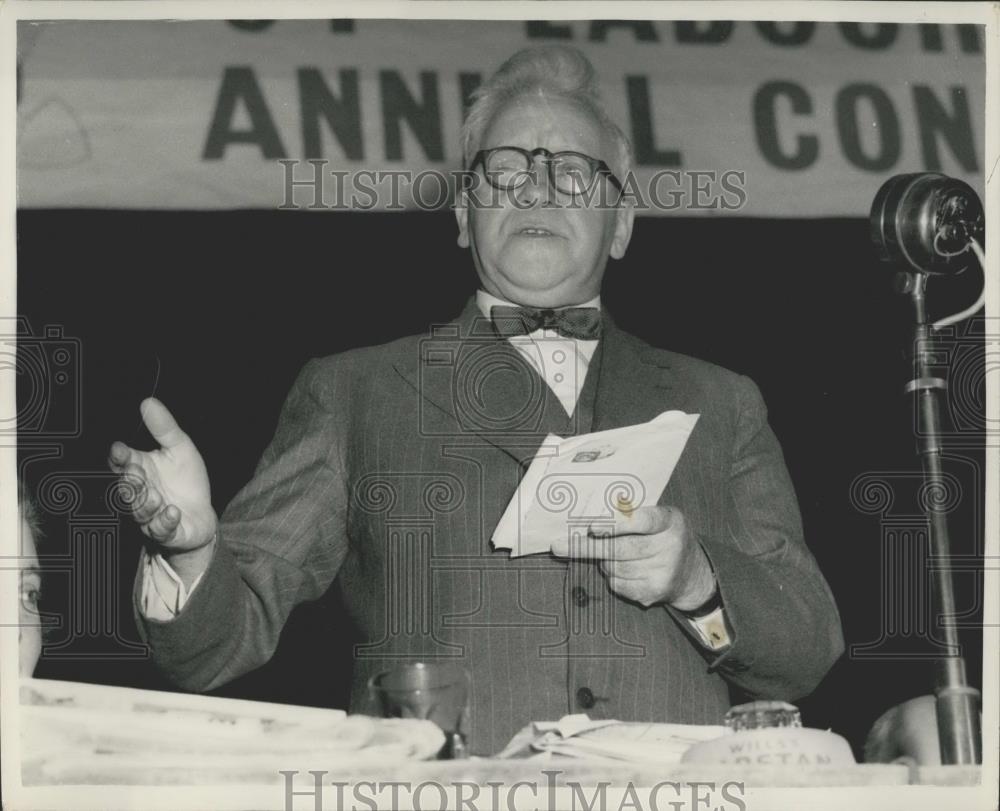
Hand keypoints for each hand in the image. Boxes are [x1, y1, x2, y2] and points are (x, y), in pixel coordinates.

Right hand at [109, 398, 217, 559]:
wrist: (202, 513)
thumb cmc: (186, 480)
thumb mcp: (180, 448)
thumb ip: (164, 428)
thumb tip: (148, 402)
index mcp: (140, 470)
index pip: (121, 463)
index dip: (119, 457)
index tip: (120, 449)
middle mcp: (141, 493)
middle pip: (126, 489)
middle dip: (129, 482)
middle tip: (135, 474)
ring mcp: (151, 515)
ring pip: (140, 511)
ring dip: (145, 503)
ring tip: (153, 495)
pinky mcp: (167, 532)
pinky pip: (161, 529)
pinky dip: (165, 521)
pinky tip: (172, 511)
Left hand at [550, 505, 715, 608]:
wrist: (693, 573)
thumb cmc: (664, 536)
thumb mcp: (659, 517)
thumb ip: (632, 514)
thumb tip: (590, 517)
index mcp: (670, 521)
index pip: (642, 521)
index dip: (616, 524)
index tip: (592, 527)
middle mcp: (670, 547)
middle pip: (621, 549)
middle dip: (586, 547)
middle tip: (558, 546)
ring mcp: (663, 573)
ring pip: (615, 567)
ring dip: (602, 560)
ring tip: (605, 553)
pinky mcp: (654, 592)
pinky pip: (618, 584)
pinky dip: (611, 576)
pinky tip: (619, 569)